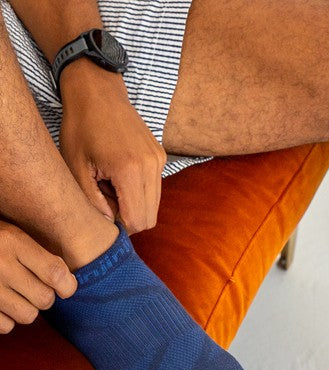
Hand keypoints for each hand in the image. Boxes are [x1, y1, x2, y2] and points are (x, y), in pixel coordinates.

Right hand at [0, 221, 76, 333]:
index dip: (68, 286)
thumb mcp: (13, 234)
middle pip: (45, 299)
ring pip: (28, 316)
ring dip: (27, 309)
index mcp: (12, 241)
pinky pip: (5, 326)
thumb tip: (68, 282)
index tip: (66, 287)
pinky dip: (6, 319)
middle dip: (44, 296)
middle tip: (33, 287)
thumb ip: (39, 253)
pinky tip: (1, 305)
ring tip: (16, 296)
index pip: (56, 274)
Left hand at [59, 61, 166, 233]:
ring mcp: (159, 160)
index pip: (137, 220)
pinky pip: (155, 188)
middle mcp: (150, 167)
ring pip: (155, 205)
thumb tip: (110, 224)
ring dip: (136, 205)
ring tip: (113, 187)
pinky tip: (121, 176)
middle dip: (130, 218)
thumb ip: (93, 202)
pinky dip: (140, 191)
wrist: (97, 92)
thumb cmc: (81, 127)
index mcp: (128, 170)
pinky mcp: (160, 156)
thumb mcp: (76, 167)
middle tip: (108, 202)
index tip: (104, 214)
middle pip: (150, 217)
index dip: (121, 226)